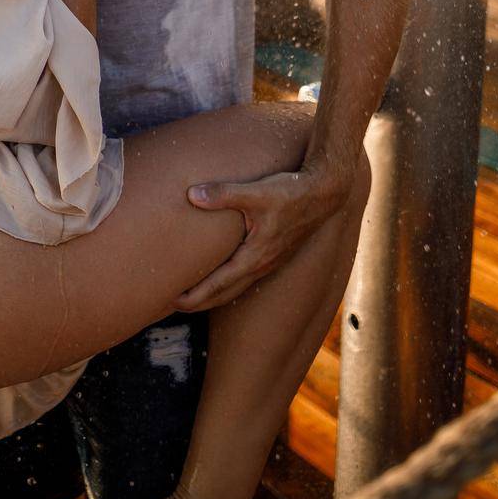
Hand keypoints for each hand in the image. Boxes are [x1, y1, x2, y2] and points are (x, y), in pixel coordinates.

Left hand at [175, 163, 349, 310]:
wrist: (323, 194)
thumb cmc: (290, 193)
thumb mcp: (255, 192)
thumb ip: (223, 194)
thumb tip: (191, 195)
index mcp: (254, 257)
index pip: (218, 284)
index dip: (195, 296)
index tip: (173, 302)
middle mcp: (262, 265)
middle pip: (225, 293)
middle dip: (200, 302)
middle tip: (175, 306)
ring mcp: (270, 261)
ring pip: (237, 287)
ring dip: (214, 294)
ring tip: (195, 296)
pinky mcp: (275, 253)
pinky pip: (247, 277)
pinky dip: (229, 283)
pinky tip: (224, 275)